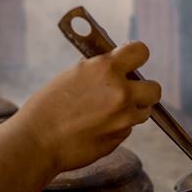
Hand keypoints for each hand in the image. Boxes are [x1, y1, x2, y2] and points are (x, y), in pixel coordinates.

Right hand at [13, 41, 161, 172]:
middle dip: (144, 90)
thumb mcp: (73, 75)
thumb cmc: (47, 107)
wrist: (36, 140)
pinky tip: (95, 129)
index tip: (132, 61)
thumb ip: (99, 72)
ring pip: (144, 112)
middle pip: (154, 88)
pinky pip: (127, 129)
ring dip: (132, 111)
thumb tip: (117, 68)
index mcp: (105, 68)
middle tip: (129, 92)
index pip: (141, 51)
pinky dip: (117, 128)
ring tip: (108, 113)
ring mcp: (122, 118)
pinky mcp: (119, 138)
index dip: (137, 56)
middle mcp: (120, 92)